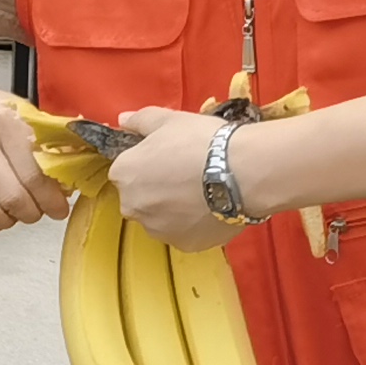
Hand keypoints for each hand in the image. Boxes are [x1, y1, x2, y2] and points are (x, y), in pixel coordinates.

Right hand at [0, 72, 65, 234]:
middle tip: (36, 212)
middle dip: (31, 213)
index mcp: (4, 122)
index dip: (51, 200)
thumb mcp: (22, 114)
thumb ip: (50, 140)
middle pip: (12, 197)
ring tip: (13, 214)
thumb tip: (76, 173)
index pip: (34, 174)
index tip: (58, 209)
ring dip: (8, 222)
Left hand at [108, 106, 248, 252]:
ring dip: (174, 207)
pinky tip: (211, 206)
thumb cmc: (201, 142)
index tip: (169, 156)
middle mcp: (132, 207)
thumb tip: (123, 120)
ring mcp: (158, 229)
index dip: (148, 161)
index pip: (127, 169)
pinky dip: (193, 223)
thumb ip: (139, 120)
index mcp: (124, 175)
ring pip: (161, 217)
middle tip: (187, 172)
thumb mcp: (168, 120)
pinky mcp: (184, 245)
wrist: (242, 172)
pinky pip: (184, 232)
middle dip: (158, 187)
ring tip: (202, 190)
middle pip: (141, 196)